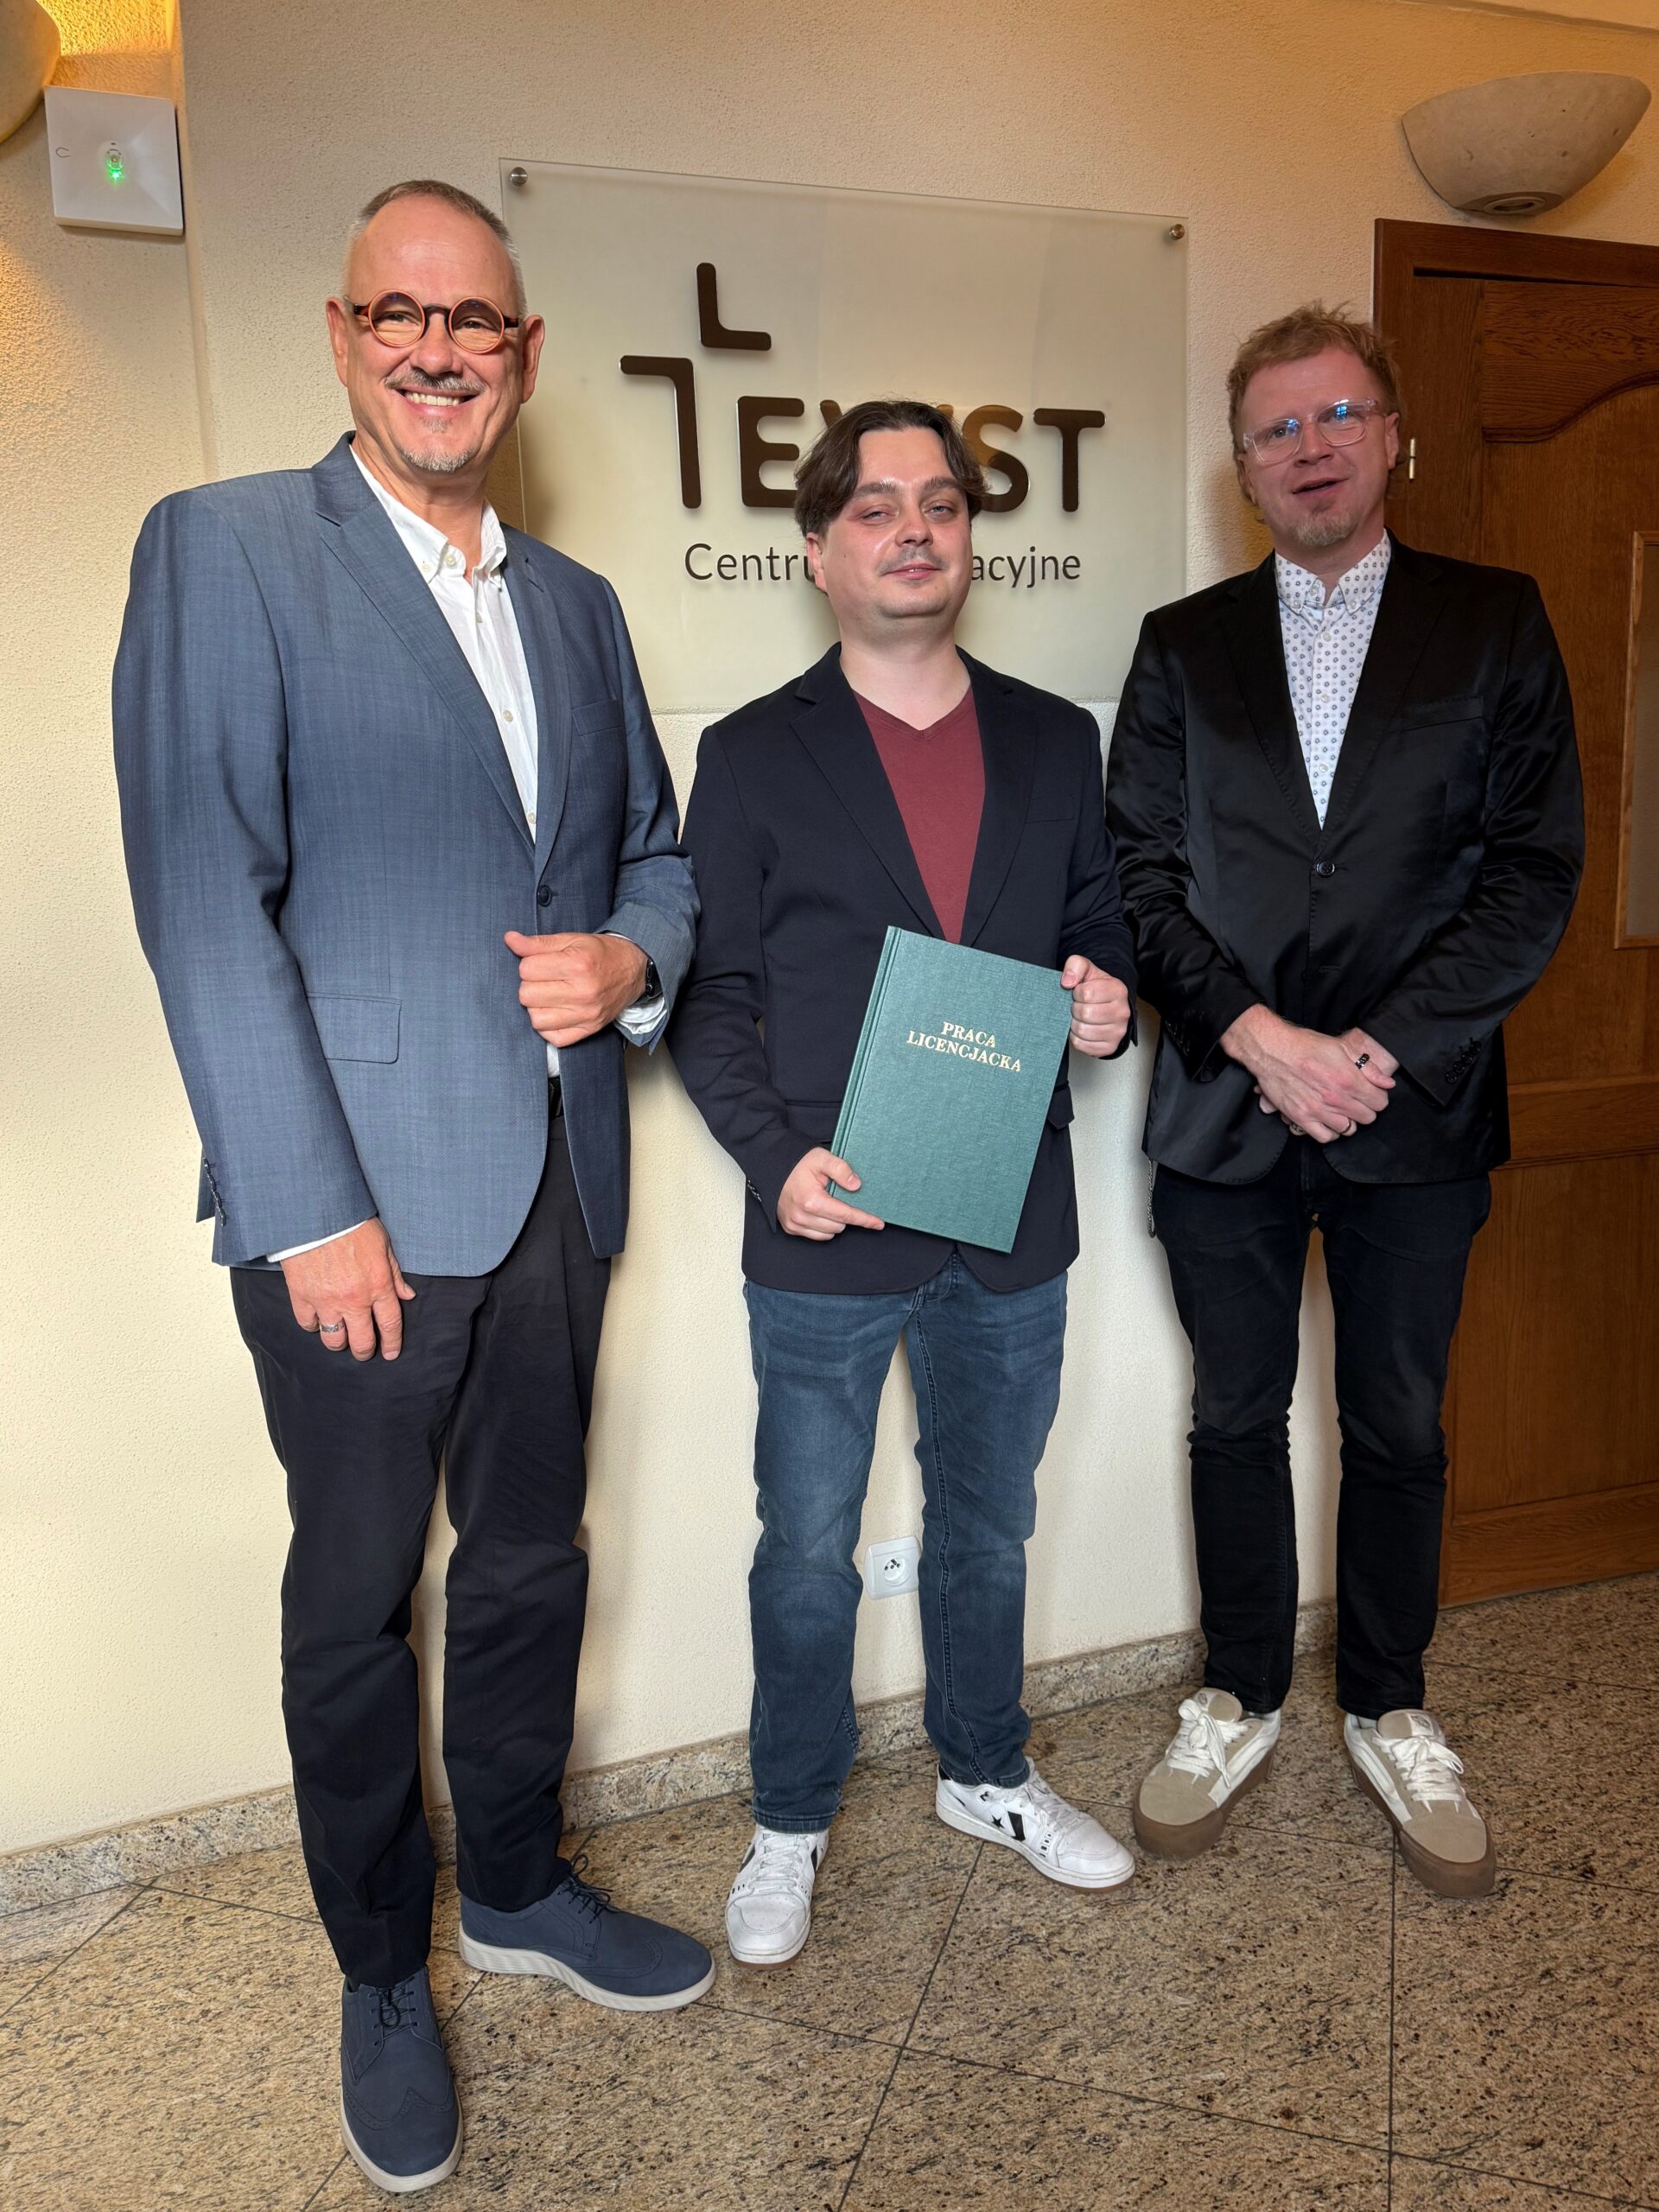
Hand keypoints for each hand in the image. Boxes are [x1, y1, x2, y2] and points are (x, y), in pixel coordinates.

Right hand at [280, 1219, 414, 1361]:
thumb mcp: (383, 1245)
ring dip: (340, 1342)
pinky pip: (308, 1324)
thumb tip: (407, 1295)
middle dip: (365, 1351)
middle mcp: (354, 1299)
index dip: (392, 1343)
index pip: (390, 1325)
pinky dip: (314, 1325)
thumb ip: (394, 1274)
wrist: (317, 1213)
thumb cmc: (352, 1224)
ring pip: (334, 1339)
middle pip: (362, 1341)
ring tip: (342, 1337)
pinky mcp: (302, 1297)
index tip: (390, 1353)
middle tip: (365, 1351)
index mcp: (378, 1286)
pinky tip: (319, 1320)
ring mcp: (326, 1301)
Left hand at [504, 931, 647, 1047]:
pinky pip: (553, 1037)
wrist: (633, 970)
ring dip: (537, 1006)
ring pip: (536, 1019)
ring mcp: (586, 1014)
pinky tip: (555, 1012)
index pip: (527, 969)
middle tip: (545, 979)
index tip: (540, 963)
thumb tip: (510, 940)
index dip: (528, 964)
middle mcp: (582, 992)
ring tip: (549, 995)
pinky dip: (548, 1026)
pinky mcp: (589, 1030)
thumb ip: (538, 942)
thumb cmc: (601, 953)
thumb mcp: (572, 939)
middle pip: (527, 995)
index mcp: (577, 964)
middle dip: (530, 985)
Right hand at [777, 1149, 884, 1239]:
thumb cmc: (798, 1163)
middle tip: (841, 1198)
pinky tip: (820, 1213)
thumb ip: (841, 1169)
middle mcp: (802, 1216)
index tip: (878, 1223)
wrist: (773, 1167)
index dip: (865, 1219)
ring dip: (835, 1222)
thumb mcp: (822, 1158)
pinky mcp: (790, 1228)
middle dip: (846, 1215)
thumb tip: (856, 1186)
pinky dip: (823, 1227)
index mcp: (812, 1201)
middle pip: (840, 1225)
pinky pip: (817, 1236)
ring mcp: (795, 1224)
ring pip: (829, 1233)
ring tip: (829, 1204)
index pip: (846, 1214)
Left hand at [1061, 955, 1131, 1057]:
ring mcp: (1118, 1032)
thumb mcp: (1087, 969)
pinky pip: (1081, 1045)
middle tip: (1078, 1006)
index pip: (1086, 993)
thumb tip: (1067, 981)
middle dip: (1074, 1009)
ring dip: (1074, 1023)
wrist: (1107, 1006)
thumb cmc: (1096, 988)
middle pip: (1084, 1013)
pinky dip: (1076, 1037)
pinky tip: (1082, 1028)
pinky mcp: (1109, 1047)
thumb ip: (1076, 965)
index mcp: (1118, 990)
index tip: (1080, 992)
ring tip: (1080, 1017)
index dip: (1077, 992)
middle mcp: (1122, 1012)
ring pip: (1082, 1031)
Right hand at [1269, 1029, 1399, 1134]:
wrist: (1272, 1050)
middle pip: (1367, 1118)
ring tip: (1341, 1109)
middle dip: (1365, 1108)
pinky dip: (1330, 1132)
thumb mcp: (1342, 1048)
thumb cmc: (1305, 1045)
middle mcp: (1336, 1098)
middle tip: (1355, 1100)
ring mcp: (1318, 1110)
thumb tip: (1387, 1083)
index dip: (1378, 1097)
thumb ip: (1368, 1068)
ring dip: (1348, 1120)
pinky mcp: (1301, 1118)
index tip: (1370, 1093)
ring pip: (1349, 1130)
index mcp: (1349, 1079)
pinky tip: (1328, 1120)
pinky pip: (1325, 1137)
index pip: (1380, 1103)